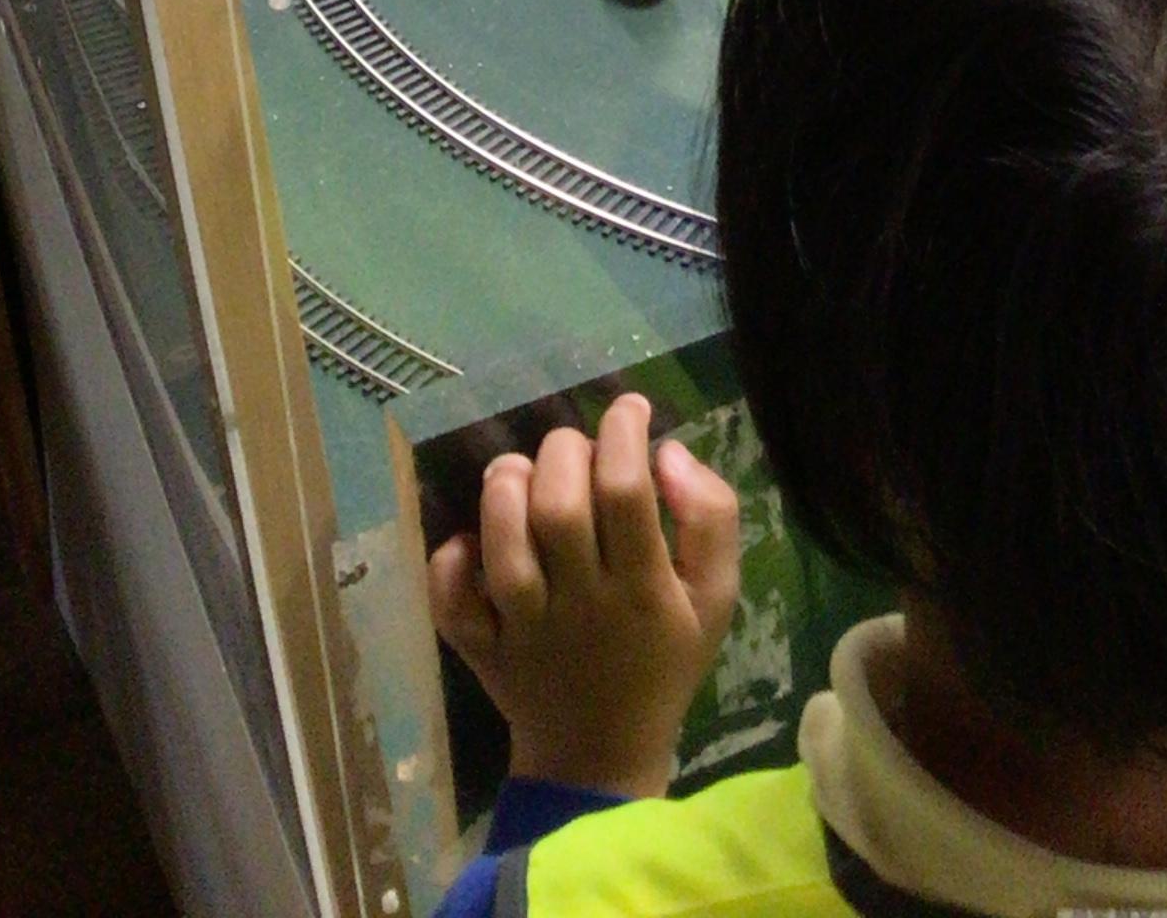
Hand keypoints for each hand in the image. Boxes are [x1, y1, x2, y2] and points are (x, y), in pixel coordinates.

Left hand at [430, 392, 742, 799]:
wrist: (601, 758)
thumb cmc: (663, 663)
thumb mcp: (715, 597)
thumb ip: (710, 518)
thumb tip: (668, 453)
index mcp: (644, 589)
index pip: (627, 491)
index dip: (624, 431)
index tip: (631, 409)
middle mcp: (581, 605)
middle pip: (559, 509)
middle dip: (564, 452)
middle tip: (579, 449)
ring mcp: (525, 631)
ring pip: (503, 549)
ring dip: (506, 490)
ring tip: (522, 473)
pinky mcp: (482, 650)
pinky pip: (453, 603)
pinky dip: (452, 561)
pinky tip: (473, 541)